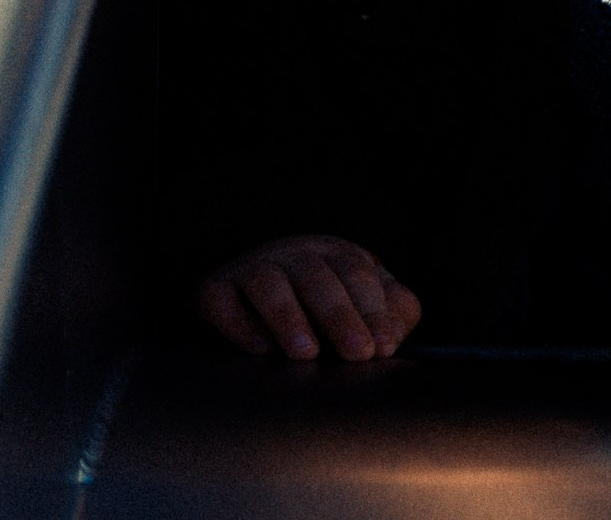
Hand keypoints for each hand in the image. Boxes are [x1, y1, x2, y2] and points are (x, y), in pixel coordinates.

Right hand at [194, 234, 421, 360]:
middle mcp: (292, 256)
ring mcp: (252, 268)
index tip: (383, 347)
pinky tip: (259, 349)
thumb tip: (395, 335)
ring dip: (289, 317)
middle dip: (339, 316)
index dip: (373, 311)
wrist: (253, 290)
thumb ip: (393, 314)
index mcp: (334, 255)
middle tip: (357, 354)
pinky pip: (221, 299)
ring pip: (269, 283)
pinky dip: (239, 323)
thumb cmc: (326, 305)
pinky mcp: (215, 289)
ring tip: (307, 354)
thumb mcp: (365, 302)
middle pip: (317, 278)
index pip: (356, 276)